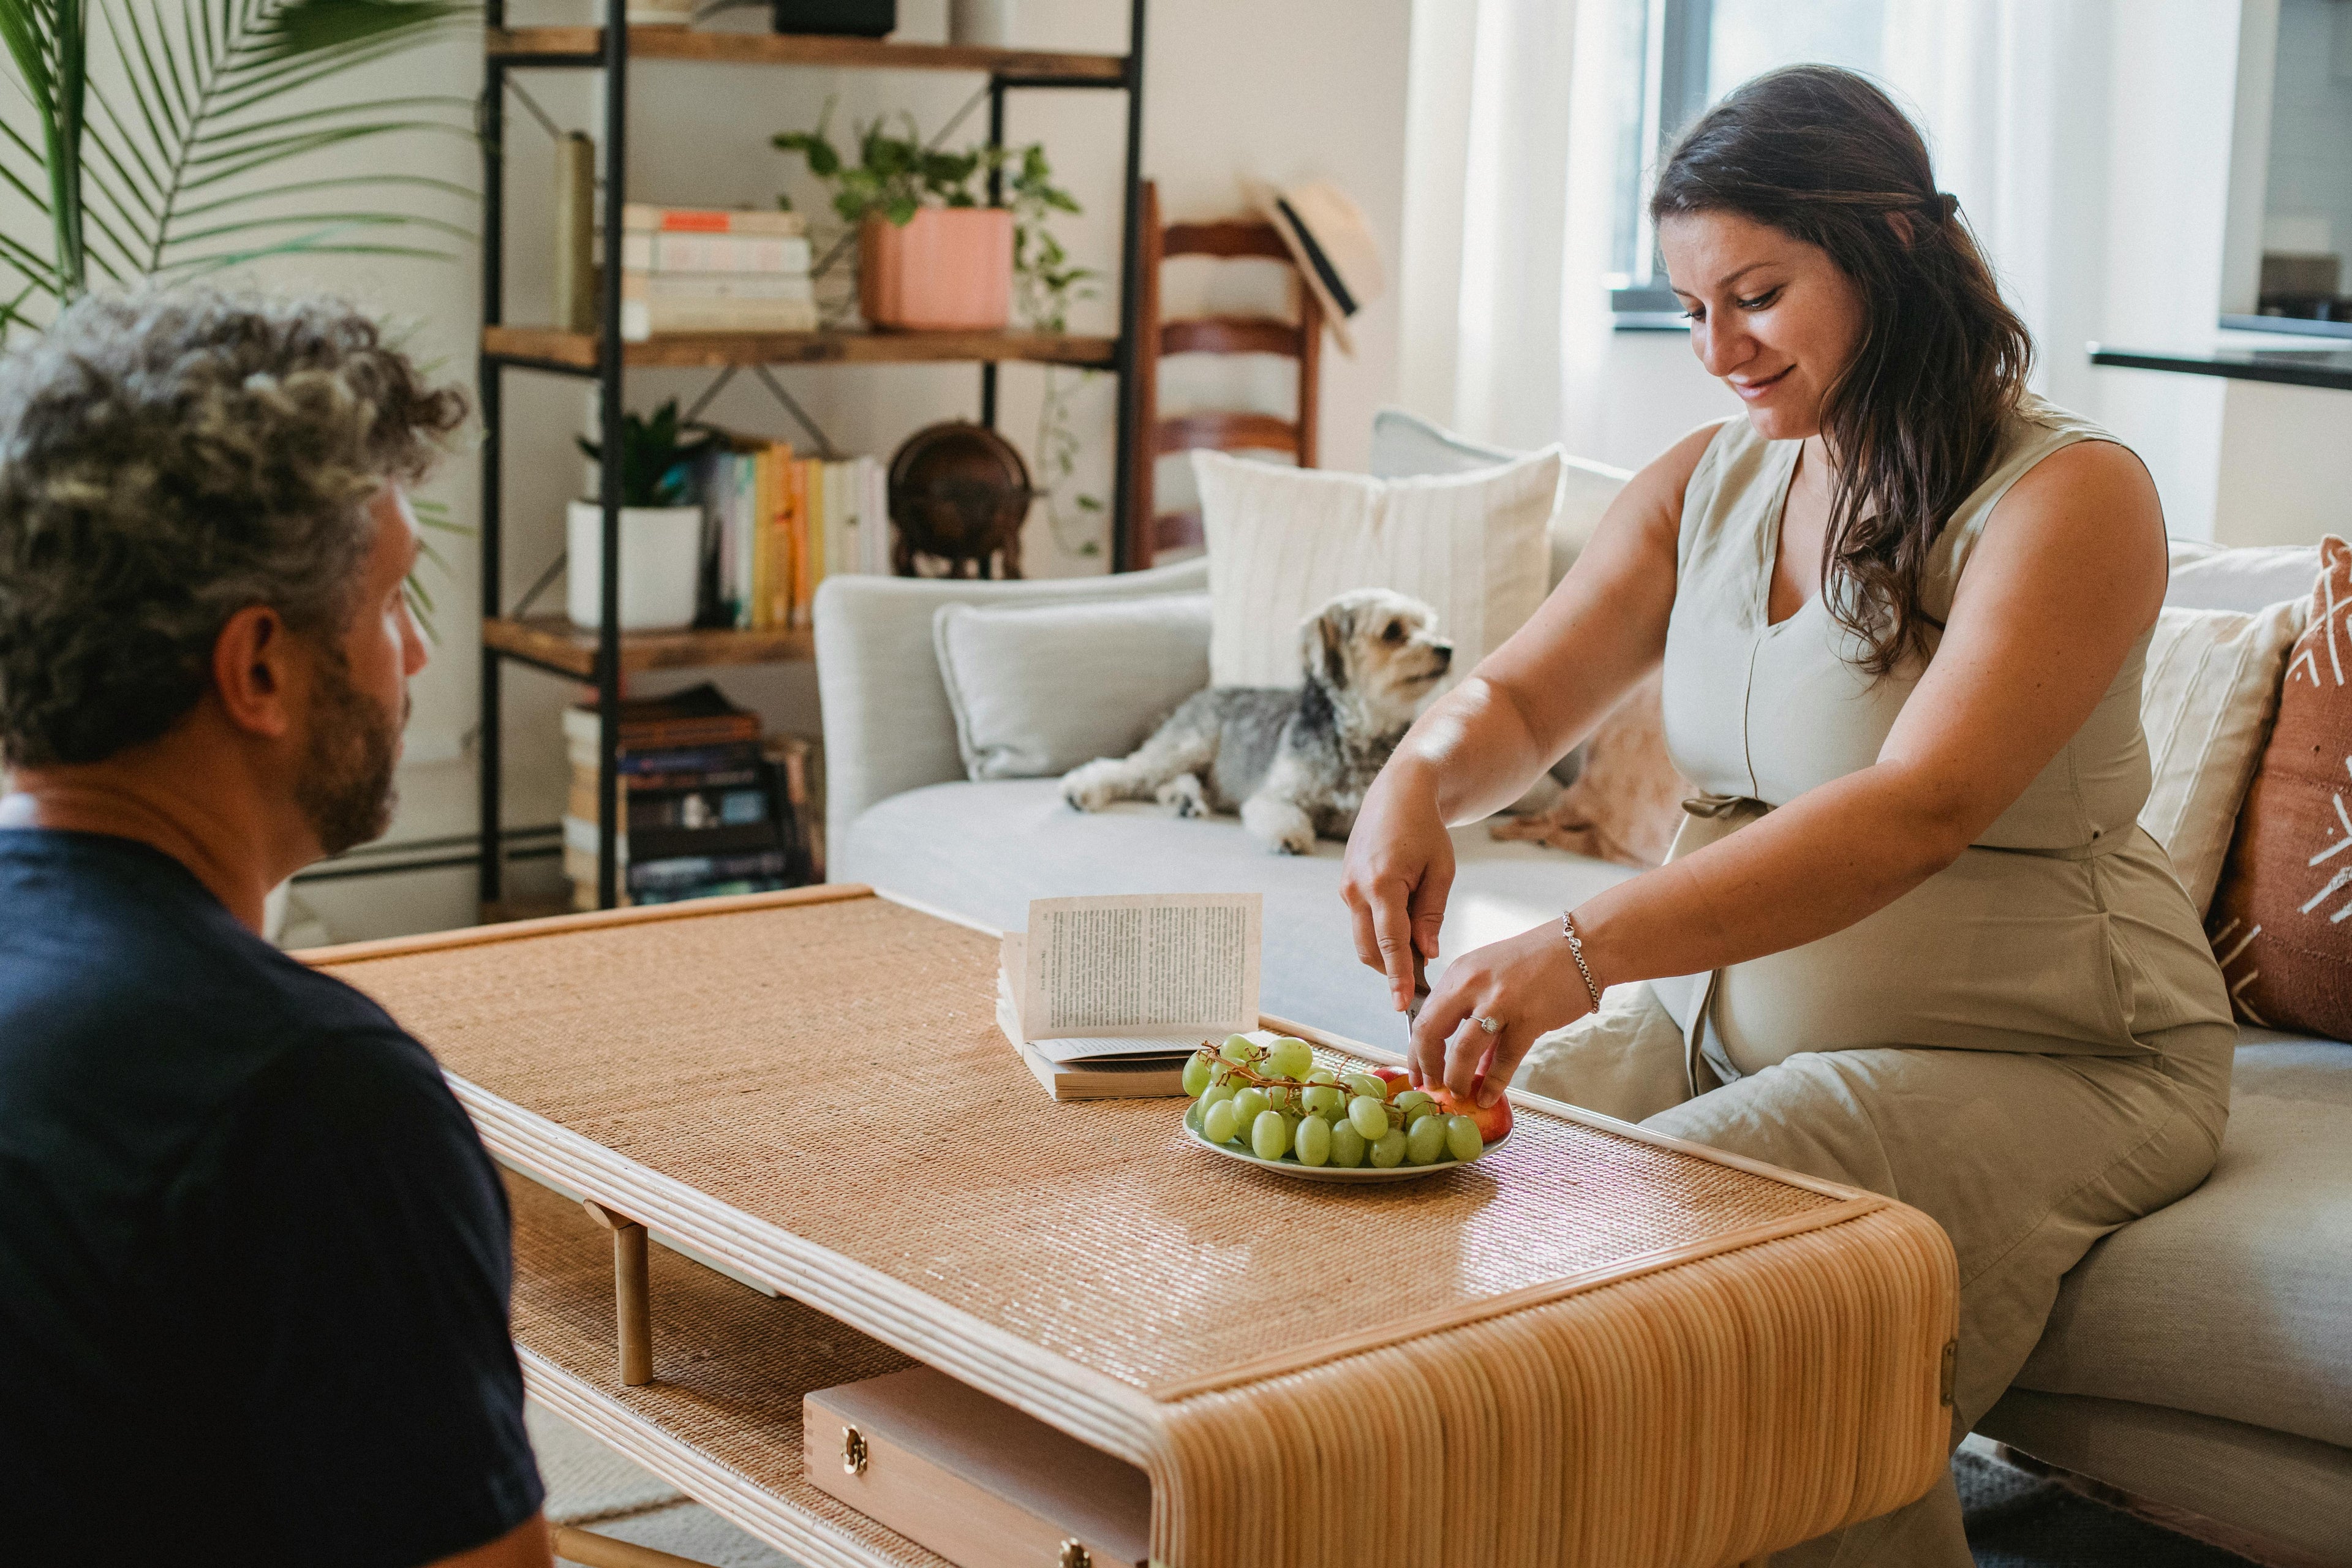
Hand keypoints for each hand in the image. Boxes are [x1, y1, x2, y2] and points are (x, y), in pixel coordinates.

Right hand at [1340, 763, 1455, 1012]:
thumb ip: (1431, 914)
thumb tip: (1428, 954)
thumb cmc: (1426, 830)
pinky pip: (1362, 922)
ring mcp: (1346, 888)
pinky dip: (1381, 934)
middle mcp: (1356, 888)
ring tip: (1419, 950)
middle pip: (1370, 950)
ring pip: (1363, 940)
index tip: (1403, 1006)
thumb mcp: (1440, 870)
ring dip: (1387, 953)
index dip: (1398, 977)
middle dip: (1392, 971)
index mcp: (1382, 883)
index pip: (1390, 943)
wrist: (1397, 795)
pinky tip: (1405, 927)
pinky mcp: (1345, 887)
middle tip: (1423, 982)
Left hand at [1407, 920, 1597, 1104]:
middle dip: (1426, 1065)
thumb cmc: (1538, 961)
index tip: (1417, 1071)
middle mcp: (1472, 985)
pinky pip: (1504, 1060)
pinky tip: (1487, 1097)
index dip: (1416, 1049)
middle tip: (1429, 1086)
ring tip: (1458, 1093)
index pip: (1424, 1015)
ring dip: (1455, 1078)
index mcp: (1460, 973)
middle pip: (1431, 1032)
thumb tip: (1469, 1061)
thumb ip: (1476, 1015)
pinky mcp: (1528, 1018)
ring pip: (1463, 1050)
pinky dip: (1493, 1083)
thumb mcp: (1494, 978)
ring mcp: (1499, 1001)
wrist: (1582, 946)